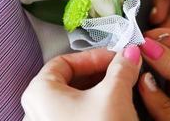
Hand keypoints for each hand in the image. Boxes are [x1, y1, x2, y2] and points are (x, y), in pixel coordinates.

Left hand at [21, 47, 140, 120]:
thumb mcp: (114, 95)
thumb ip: (122, 69)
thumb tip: (130, 54)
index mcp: (40, 93)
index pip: (65, 61)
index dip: (94, 56)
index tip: (116, 57)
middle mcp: (39, 111)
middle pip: (71, 79)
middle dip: (101, 72)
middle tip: (122, 69)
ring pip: (76, 97)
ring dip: (101, 88)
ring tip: (123, 86)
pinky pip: (78, 114)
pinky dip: (97, 105)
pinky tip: (115, 106)